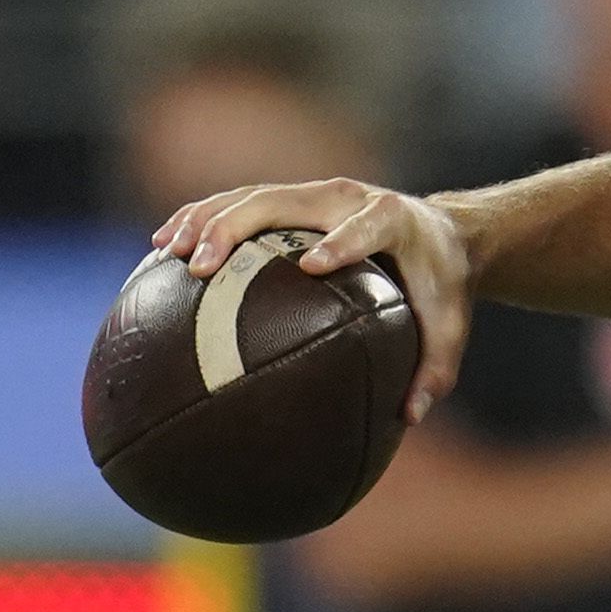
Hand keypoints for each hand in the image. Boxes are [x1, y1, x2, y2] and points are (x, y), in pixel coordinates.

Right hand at [157, 179, 473, 422]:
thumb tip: (409, 417)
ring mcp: (316, 194)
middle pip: (283, 200)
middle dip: (237, 228)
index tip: (312, 265)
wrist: (444, 235)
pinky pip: (238, 202)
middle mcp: (349, 197)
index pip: (365, 226)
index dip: (342, 241)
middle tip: (199, 264)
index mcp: (394, 220)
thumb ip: (435, 372)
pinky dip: (199, 218)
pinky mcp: (293, 199)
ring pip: (250, 196)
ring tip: (166, 252)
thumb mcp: (450, 330)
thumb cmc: (442, 288)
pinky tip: (161, 247)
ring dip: (204, 219)